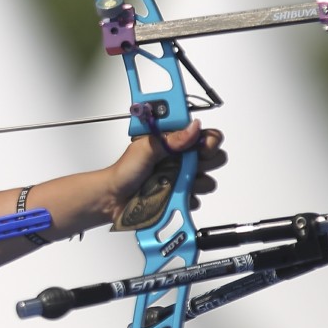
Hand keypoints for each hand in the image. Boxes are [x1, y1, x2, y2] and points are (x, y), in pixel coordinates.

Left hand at [106, 120, 226, 220]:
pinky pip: (196, 200)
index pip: (206, 135)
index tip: (200, 147)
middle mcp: (182, 159)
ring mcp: (183, 179)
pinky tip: (170, 195)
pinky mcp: (181, 197)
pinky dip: (186, 199)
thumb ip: (170, 139)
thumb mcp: (145, 149)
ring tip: (173, 182)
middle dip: (206, 163)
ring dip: (194, 183)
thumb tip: (193, 127)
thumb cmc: (124, 171)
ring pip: (208, 181)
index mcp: (175, 141)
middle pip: (214, 157)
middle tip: (186, 166)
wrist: (113, 198)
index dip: (208, 140)